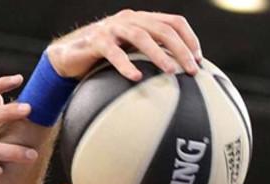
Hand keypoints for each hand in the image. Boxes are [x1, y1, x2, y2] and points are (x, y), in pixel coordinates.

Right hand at [46, 9, 201, 80]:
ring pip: (140, 36)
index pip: (174, 22)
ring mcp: (112, 28)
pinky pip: (113, 52)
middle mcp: (129, 19)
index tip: (200, 59)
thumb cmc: (107, 57)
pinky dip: (125, 65)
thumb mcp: (133, 53)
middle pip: (162, 29)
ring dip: (159, 54)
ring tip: (170, 72)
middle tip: (192, 70)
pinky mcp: (95, 41)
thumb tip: (183, 77)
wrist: (69, 56)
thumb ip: (154, 56)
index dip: (190, 38)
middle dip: (181, 49)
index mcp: (142, 20)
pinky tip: (135, 78)